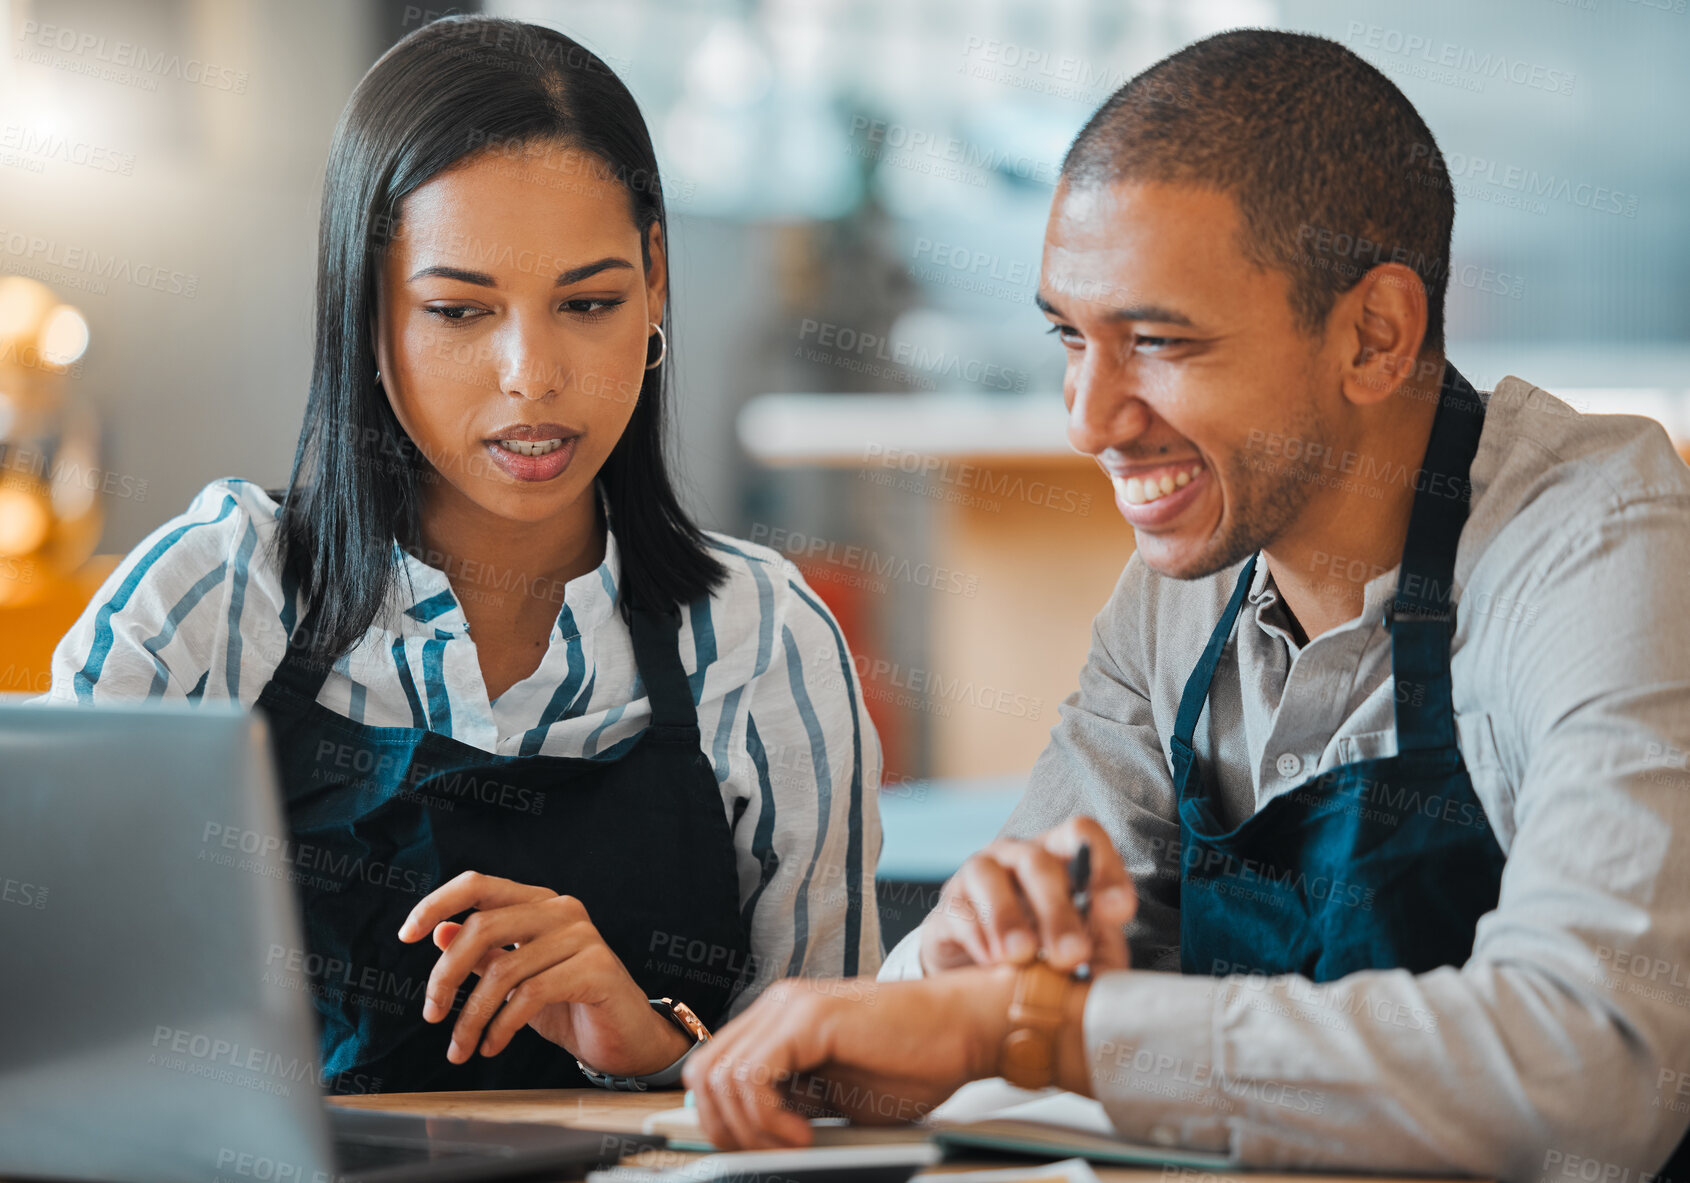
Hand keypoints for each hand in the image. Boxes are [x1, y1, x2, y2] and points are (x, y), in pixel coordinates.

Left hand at [397, 871, 690, 1074]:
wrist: (625, 1037)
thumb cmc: (569, 1004)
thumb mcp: (516, 978)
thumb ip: (483, 954)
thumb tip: (438, 931)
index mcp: (538, 902)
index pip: (477, 884)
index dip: (436, 904)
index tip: (405, 935)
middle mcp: (561, 910)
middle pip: (483, 926)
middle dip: (445, 975)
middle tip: (432, 1014)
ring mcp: (583, 936)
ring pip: (503, 969)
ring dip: (471, 1017)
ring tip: (459, 1048)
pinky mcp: (596, 969)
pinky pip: (530, 994)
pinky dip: (501, 1026)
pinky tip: (491, 1046)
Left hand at [683, 968, 1021, 1149]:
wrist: (966, 1028)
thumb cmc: (917, 1060)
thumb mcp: (840, 1095)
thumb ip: (793, 1104)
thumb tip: (752, 1139)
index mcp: (779, 1022)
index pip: (714, 1072)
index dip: (721, 1122)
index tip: (753, 1154)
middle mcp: (777, 1007)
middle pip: (705, 1075)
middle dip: (725, 1130)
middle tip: (768, 1155)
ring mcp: (790, 1007)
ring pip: (720, 1077)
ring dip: (749, 1129)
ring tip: (793, 1145)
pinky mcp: (810, 1018)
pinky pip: (752, 1077)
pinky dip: (767, 1117)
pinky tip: (804, 1133)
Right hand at [918, 816, 1135, 975]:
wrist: (983, 975)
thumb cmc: (1046, 955)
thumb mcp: (1083, 953)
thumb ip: (1101, 955)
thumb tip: (1111, 980)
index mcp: (1060, 857)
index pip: (1082, 836)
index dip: (1103, 866)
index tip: (1117, 912)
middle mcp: (1018, 855)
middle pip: (1038, 862)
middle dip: (1057, 910)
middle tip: (1071, 955)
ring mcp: (978, 874)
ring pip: (990, 877)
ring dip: (1008, 918)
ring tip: (1022, 956)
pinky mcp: (949, 904)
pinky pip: (958, 910)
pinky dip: (977, 936)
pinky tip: (992, 962)